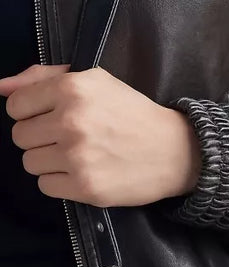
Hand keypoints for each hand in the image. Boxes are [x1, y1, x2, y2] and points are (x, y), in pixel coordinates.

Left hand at [0, 63, 202, 207]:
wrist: (174, 151)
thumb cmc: (132, 113)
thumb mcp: (94, 81)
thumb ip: (44, 78)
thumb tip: (1, 87)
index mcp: (71, 89)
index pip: (17, 106)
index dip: (31, 113)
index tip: (51, 119)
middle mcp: (71, 122)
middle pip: (20, 137)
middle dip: (39, 138)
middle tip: (66, 140)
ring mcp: (78, 158)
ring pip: (30, 163)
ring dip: (48, 162)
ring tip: (75, 158)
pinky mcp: (86, 188)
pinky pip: (46, 186)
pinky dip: (59, 183)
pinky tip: (81, 174)